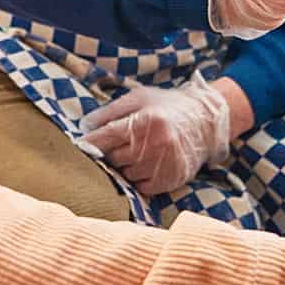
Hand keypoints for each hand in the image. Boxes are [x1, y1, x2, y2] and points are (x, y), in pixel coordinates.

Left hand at [82, 72, 228, 195]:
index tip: (78, 146)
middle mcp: (155, 145)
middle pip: (113, 158)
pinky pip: (141, 187)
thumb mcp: (139, 97)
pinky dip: (138, 179)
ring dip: (124, 166)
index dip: (89, 143)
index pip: (106, 138)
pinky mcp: (171, 180)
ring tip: (135, 152)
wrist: (206, 121)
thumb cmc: (168, 106)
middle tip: (116, 145)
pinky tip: (146, 164)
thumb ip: (111, 110)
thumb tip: (84, 125)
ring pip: (125, 174)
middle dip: (109, 153)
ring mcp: (164, 164)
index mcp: (145, 121)